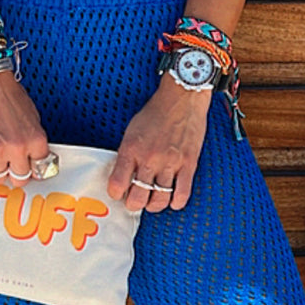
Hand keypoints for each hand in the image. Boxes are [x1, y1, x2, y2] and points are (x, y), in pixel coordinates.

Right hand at [0, 68, 50, 181]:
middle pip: (20, 178)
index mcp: (36, 139)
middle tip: (9, 165)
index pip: (40, 169)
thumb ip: (33, 139)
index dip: (33, 169)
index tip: (28, 167)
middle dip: (15, 172)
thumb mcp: (32, 116)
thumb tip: (32, 157)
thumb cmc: (7, 92)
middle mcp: (18, 147)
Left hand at [107, 73, 210, 213]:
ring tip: (152, 203)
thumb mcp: (132, 130)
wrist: (181, 98)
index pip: (117, 184)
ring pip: (160, 199)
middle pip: (138, 197)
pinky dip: (176, 202)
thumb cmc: (156, 112)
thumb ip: (128, 154)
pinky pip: (182, 193)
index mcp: (131, 149)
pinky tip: (172, 201)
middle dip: (134, 204)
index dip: (116, 193)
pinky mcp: (189, 164)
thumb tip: (124, 175)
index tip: (118, 193)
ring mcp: (170, 163)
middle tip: (135, 202)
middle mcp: (149, 159)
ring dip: (154, 206)